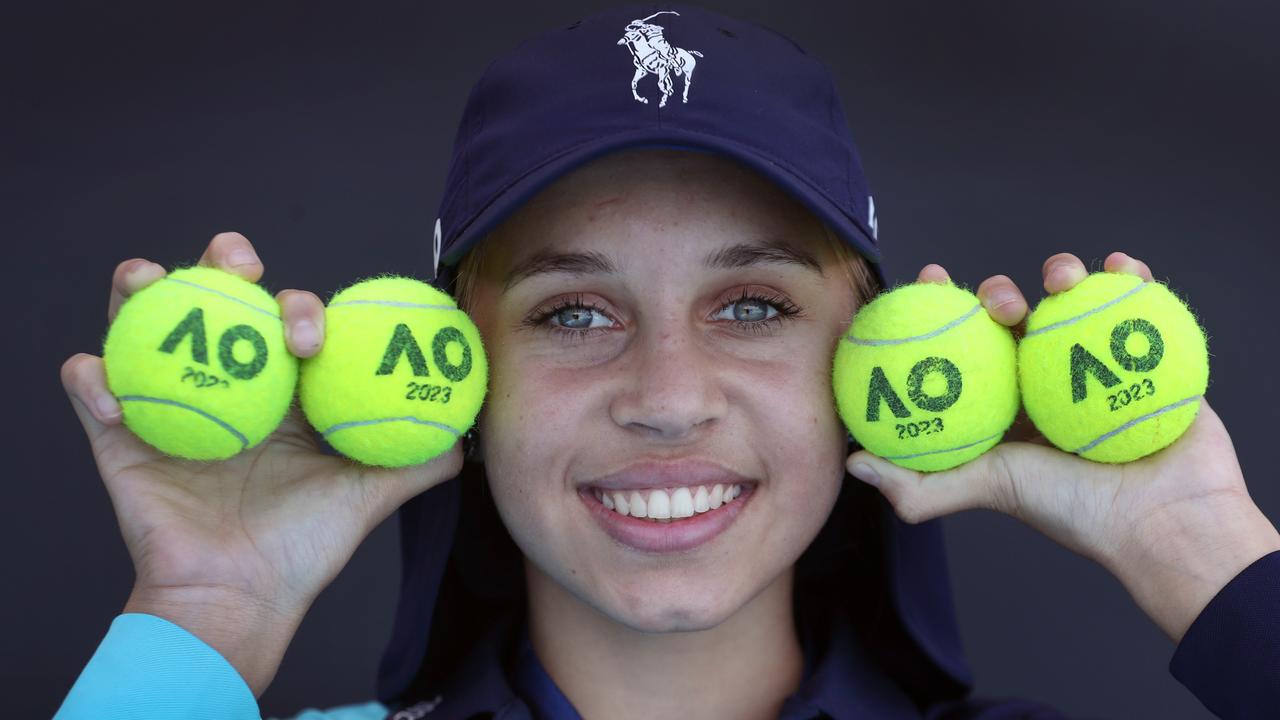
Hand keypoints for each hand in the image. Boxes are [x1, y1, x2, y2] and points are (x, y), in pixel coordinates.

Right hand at [62, 232, 462, 693]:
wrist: (240, 599)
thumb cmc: (303, 549)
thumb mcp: (368, 497)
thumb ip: (416, 461)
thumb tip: (464, 434)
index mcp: (279, 392)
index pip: (284, 322)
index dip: (298, 308)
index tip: (310, 335)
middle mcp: (223, 385)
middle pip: (216, 300)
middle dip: (224, 262)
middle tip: (238, 263)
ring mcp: (168, 403)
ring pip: (144, 325)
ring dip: (141, 291)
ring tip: (150, 282)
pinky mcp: (119, 436)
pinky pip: (91, 394)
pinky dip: (91, 379)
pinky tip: (108, 384)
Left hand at [845, 251, 1279, 643]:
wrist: (1164, 523)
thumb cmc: (1076, 511)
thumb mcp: (989, 489)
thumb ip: (921, 484)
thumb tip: (854, 460)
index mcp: (1004, 403)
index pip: (964, 345)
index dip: (942, 307)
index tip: (930, 278)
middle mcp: (1046, 380)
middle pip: (1014, 318)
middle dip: (996, 291)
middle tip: (997, 298)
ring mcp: (1098, 365)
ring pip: (1072, 301)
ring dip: (1063, 273)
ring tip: (1063, 278)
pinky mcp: (1151, 355)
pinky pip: (1139, 304)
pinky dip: (1128, 277)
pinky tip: (1118, 267)